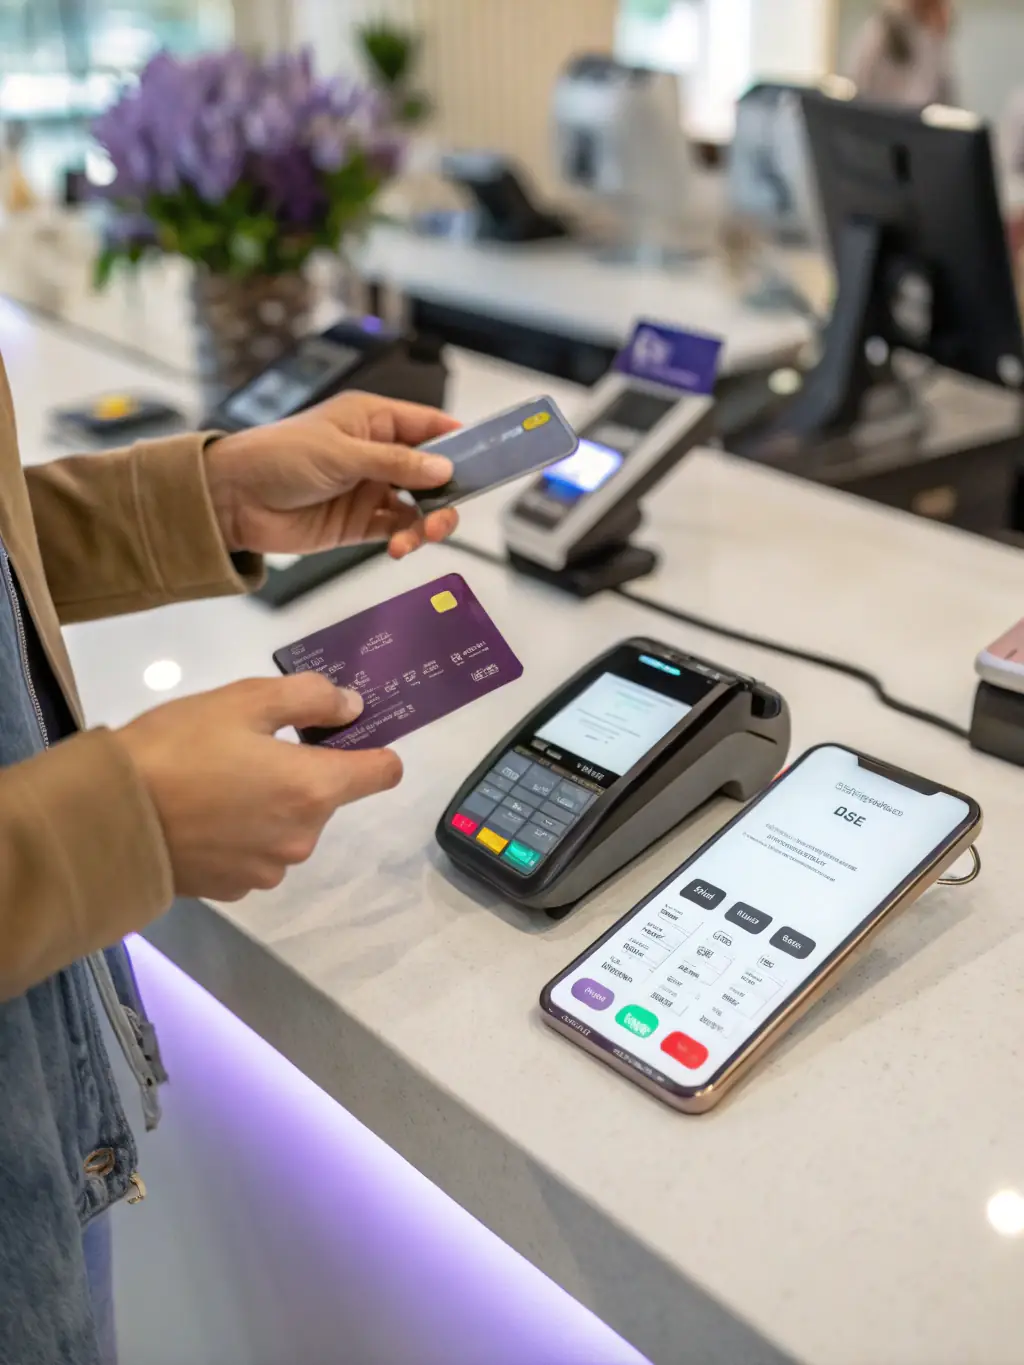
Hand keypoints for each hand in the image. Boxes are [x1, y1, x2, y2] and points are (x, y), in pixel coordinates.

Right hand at [117, 673, 400, 900]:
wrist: (108, 817)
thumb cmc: (178, 748)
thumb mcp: (245, 700)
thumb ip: (311, 698)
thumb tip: (352, 708)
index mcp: (314, 789)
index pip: (382, 773)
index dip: (373, 749)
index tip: (347, 734)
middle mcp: (303, 838)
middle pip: (325, 798)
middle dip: (299, 773)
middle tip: (247, 748)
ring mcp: (269, 870)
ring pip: (289, 826)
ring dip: (269, 806)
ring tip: (215, 782)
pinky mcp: (235, 889)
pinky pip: (255, 852)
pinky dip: (241, 834)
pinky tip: (202, 815)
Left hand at [204, 391, 461, 559]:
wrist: (232, 500)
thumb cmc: (277, 457)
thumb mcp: (341, 453)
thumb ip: (395, 464)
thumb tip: (443, 469)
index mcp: (373, 420)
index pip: (430, 426)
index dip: (459, 441)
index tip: (487, 458)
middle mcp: (377, 453)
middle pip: (432, 472)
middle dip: (447, 493)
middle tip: (447, 513)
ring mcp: (370, 489)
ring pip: (420, 506)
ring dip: (427, 523)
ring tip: (420, 537)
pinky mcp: (360, 523)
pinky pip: (398, 530)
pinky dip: (406, 540)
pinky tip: (398, 547)